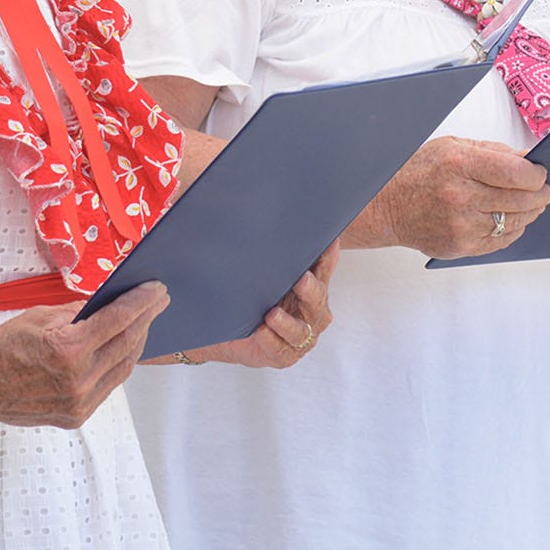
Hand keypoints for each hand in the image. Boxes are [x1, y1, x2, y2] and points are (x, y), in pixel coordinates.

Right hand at [0, 282, 168, 429]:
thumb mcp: (39, 317)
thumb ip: (77, 313)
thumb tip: (106, 305)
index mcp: (68, 350)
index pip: (118, 321)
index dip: (141, 302)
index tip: (157, 289)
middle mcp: (79, 380)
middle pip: (127, 345)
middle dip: (146, 320)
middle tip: (158, 301)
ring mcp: (79, 403)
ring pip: (122, 369)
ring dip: (135, 343)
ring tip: (143, 323)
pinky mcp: (75, 417)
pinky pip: (107, 387)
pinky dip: (116, 365)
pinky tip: (120, 349)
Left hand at [177, 244, 337, 369]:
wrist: (223, 328)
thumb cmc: (241, 289)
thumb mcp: (244, 261)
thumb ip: (242, 234)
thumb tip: (222, 195)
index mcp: (307, 281)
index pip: (322, 266)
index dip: (327, 255)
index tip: (327, 240)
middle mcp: (309, 308)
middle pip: (318, 298)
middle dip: (311, 289)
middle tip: (300, 280)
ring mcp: (299, 333)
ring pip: (303, 329)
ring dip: (289, 321)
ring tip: (272, 313)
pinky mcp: (284, 354)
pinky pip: (283, 350)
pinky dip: (272, 340)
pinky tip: (262, 332)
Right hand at [359, 137, 549, 258]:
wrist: (386, 206)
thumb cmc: (418, 172)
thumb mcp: (452, 147)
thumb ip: (493, 152)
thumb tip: (530, 159)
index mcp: (460, 164)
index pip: (518, 173)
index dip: (537, 175)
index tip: (539, 173)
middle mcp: (461, 196)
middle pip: (522, 199)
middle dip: (540, 194)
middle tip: (543, 190)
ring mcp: (462, 225)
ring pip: (516, 222)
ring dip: (530, 212)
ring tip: (530, 204)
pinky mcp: (462, 246)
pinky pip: (502, 240)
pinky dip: (513, 229)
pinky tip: (510, 219)